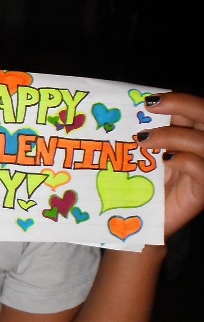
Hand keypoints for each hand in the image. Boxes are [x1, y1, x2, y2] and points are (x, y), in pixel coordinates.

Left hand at [141, 92, 203, 236]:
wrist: (141, 223)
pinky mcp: (202, 193)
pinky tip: (165, 160)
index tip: (148, 99)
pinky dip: (185, 160)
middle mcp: (202, 149)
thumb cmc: (138, 184)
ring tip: (142, 140)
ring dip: (173, 135)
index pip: (194, 109)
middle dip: (182, 104)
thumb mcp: (138, 153)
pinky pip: (203, 170)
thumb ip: (142, 132)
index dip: (178, 99)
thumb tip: (126, 106)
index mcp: (189, 135)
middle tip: (149, 105)